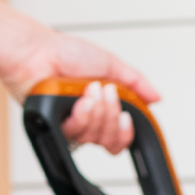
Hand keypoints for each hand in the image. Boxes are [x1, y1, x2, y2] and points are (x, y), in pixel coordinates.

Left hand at [0, 0, 159, 155]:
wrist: (38, 54)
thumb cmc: (65, 53)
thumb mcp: (111, 64)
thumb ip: (136, 83)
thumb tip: (156, 98)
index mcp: (103, 108)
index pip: (120, 137)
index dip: (126, 133)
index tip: (128, 117)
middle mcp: (88, 120)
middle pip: (111, 142)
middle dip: (112, 115)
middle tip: (106, 91)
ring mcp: (72, 126)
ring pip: (95, 139)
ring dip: (97, 112)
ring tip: (89, 89)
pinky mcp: (56, 129)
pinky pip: (76, 135)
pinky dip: (81, 116)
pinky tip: (79, 100)